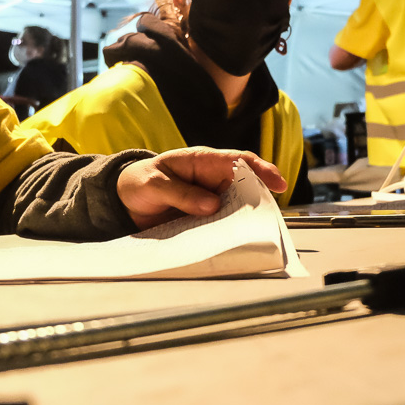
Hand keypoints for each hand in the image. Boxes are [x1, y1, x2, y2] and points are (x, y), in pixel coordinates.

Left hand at [115, 147, 286, 228]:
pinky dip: (230, 233)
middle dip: (261, 200)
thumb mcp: (155, 184)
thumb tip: (212, 205)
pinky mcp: (206, 220)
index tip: (278, 183)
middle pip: (247, 187)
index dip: (262, 169)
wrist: (126, 200)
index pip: (239, 161)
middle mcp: (213, 180)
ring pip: (238, 209)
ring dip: (246, 220)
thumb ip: (181, 193)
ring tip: (255, 234)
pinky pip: (223, 226)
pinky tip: (233, 244)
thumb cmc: (141, 182)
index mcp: (204, 161)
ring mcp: (212, 201)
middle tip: (268, 218)